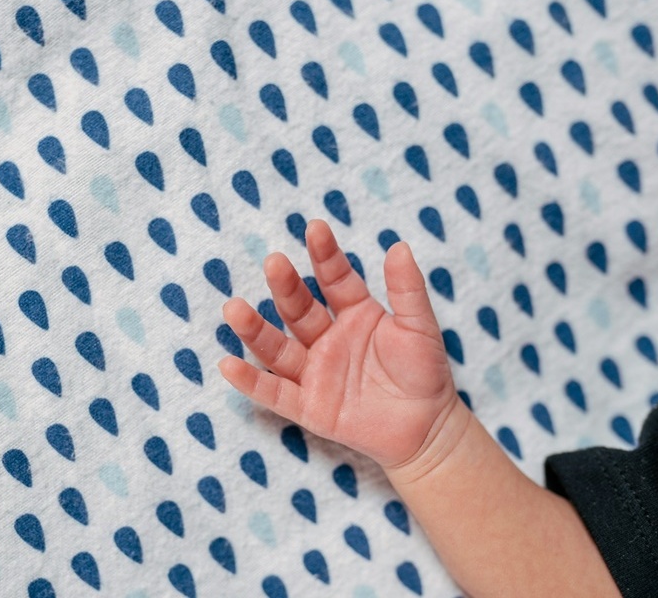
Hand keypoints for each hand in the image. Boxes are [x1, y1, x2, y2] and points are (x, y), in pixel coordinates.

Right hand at [218, 220, 458, 469]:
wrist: (429, 429)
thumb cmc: (425, 372)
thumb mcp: (420, 327)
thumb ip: (407, 290)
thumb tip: (399, 246)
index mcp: (354, 313)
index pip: (334, 279)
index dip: (325, 255)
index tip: (315, 228)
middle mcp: (327, 338)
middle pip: (299, 310)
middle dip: (285, 287)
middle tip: (274, 263)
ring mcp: (315, 372)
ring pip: (278, 349)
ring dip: (255, 330)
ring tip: (234, 308)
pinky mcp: (309, 407)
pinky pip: (275, 393)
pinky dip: (251, 382)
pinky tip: (228, 365)